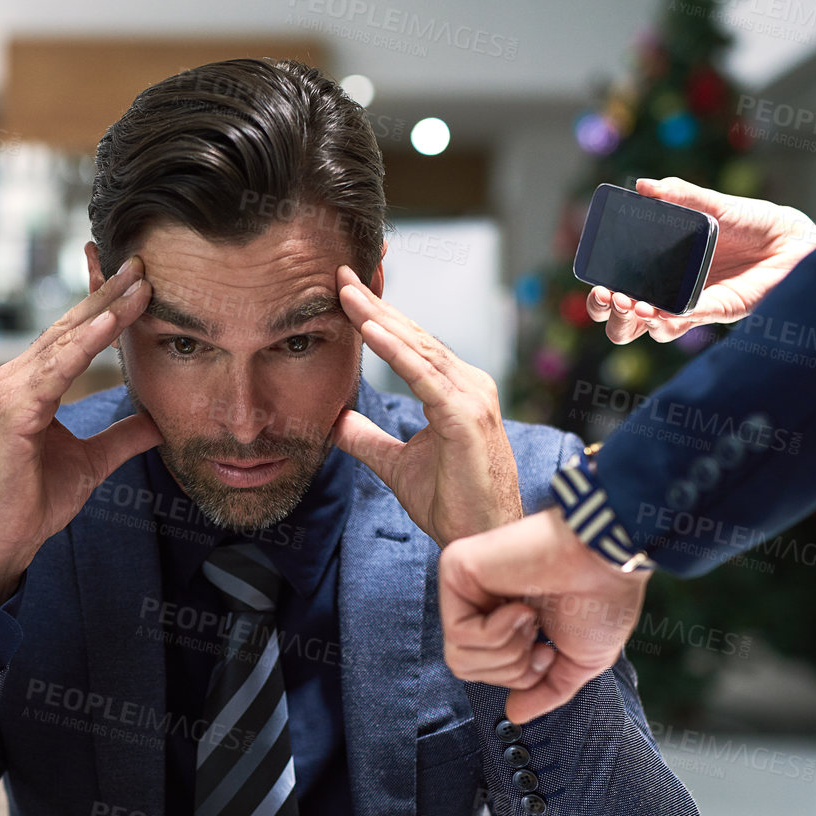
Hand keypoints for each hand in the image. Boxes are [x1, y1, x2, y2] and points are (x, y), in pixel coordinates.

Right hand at [0, 256, 161, 602]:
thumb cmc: (32, 501)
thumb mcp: (92, 462)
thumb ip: (122, 437)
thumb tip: (158, 422)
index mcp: (33, 385)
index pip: (74, 335)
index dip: (105, 306)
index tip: (138, 280)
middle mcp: (17, 378)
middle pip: (70, 327)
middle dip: (108, 294)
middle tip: (142, 263)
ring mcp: (11, 391)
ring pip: (66, 340)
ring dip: (105, 310)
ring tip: (138, 284)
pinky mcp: (15, 411)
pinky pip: (56, 370)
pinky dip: (85, 345)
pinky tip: (112, 324)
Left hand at [331, 265, 521, 545]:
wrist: (479, 540)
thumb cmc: (452, 504)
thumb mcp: (396, 464)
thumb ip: (367, 438)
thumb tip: (336, 420)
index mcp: (456, 391)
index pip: (412, 346)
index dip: (379, 318)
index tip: (346, 293)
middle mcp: (469, 386)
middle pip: (414, 337)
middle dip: (376, 306)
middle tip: (340, 275)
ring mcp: (471, 399)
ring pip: (418, 349)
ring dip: (379, 319)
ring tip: (346, 293)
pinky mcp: (465, 418)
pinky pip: (423, 378)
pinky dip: (395, 352)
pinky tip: (369, 331)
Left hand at [439, 509, 649, 719]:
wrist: (609, 561)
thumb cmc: (602, 598)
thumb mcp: (577, 660)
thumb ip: (544, 689)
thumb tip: (514, 714)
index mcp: (504, 617)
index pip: (484, 671)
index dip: (520, 675)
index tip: (548, 649)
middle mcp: (479, 600)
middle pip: (466, 668)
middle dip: (512, 667)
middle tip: (540, 638)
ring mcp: (464, 583)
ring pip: (458, 657)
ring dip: (507, 650)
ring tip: (532, 619)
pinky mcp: (455, 569)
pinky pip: (458, 633)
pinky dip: (498, 631)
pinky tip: (522, 606)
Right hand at [585, 177, 815, 343]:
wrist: (791, 237)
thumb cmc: (751, 222)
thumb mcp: (712, 205)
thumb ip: (680, 196)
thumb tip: (645, 185)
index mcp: (661, 272)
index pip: (618, 293)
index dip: (601, 296)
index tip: (598, 283)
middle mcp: (672, 295)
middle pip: (625, 324)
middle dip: (611, 314)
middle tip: (613, 296)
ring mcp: (694, 306)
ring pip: (652, 330)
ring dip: (638, 320)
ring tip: (636, 304)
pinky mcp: (719, 311)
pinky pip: (689, 320)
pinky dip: (673, 317)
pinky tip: (662, 309)